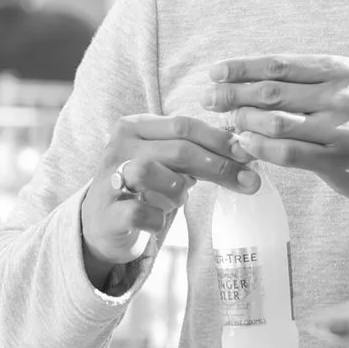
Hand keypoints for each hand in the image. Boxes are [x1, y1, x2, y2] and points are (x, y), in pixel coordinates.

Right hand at [79, 114, 257, 282]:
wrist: (100, 223)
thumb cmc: (143, 188)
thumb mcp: (166, 162)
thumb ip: (197, 154)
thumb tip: (245, 156)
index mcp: (135, 126)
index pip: (184, 125)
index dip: (219, 139)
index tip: (248, 154)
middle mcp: (119, 146)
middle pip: (177, 148)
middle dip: (216, 165)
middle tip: (246, 180)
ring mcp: (109, 178)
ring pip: (152, 173)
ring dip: (177, 190)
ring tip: (177, 200)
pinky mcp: (107, 212)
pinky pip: (140, 211)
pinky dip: (158, 218)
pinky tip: (157, 221)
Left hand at [207, 55, 348, 206]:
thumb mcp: (344, 88)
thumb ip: (304, 82)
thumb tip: (247, 80)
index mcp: (339, 70)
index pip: (279, 64)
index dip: (242, 67)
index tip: (216, 72)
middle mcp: (341, 95)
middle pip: (273, 90)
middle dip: (234, 94)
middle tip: (209, 99)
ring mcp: (340, 128)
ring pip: (276, 121)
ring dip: (244, 122)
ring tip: (228, 123)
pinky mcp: (336, 159)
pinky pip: (287, 152)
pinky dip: (260, 148)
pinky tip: (244, 145)